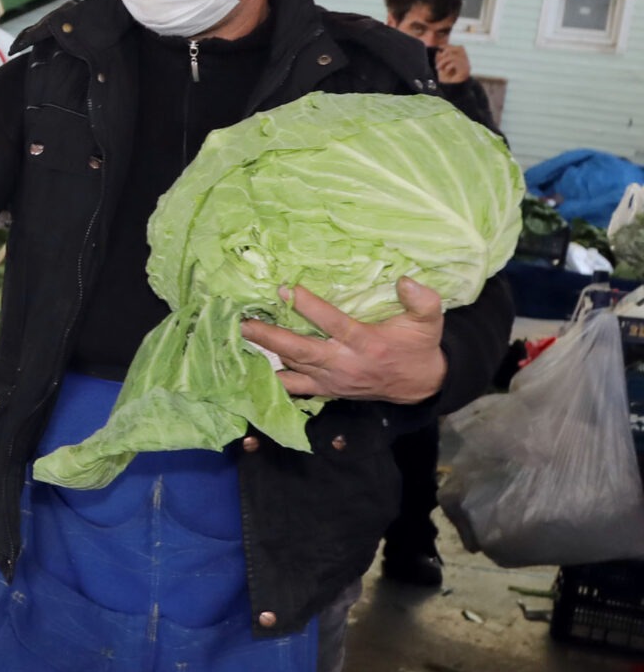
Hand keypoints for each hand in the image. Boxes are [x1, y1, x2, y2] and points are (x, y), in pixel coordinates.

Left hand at [239, 277, 446, 403]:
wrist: (420, 385)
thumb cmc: (418, 346)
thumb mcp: (429, 321)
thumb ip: (422, 300)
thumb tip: (405, 281)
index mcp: (367, 343)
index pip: (333, 323)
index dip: (309, 307)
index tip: (286, 289)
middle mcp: (345, 364)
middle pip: (302, 351)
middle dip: (271, 337)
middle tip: (244, 323)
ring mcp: (332, 380)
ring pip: (293, 368)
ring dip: (267, 353)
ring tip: (242, 336)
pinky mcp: (326, 390)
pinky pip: (295, 388)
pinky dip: (272, 379)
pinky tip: (250, 366)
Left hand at [433, 44, 472, 84]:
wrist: (451, 91)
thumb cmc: (446, 80)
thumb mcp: (441, 67)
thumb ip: (440, 58)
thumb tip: (439, 51)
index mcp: (462, 60)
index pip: (460, 48)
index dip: (449, 46)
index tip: (439, 47)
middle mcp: (466, 62)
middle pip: (460, 48)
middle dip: (447, 51)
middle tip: (440, 60)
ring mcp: (467, 66)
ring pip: (455, 55)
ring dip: (444, 60)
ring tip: (439, 67)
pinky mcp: (465, 71)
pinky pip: (456, 62)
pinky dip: (448, 65)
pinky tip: (445, 70)